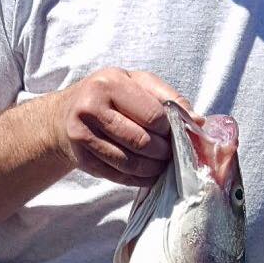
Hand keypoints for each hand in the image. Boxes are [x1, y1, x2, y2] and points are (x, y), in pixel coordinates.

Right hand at [49, 68, 192, 186]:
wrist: (65, 114)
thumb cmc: (110, 96)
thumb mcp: (138, 83)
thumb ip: (169, 98)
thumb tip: (198, 120)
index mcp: (109, 84)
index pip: (154, 116)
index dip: (171, 129)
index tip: (176, 132)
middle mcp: (90, 108)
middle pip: (143, 142)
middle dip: (165, 151)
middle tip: (173, 152)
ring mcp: (82, 135)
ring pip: (131, 163)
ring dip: (154, 168)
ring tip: (163, 163)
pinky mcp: (81, 159)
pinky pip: (119, 176)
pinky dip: (140, 178)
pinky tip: (149, 172)